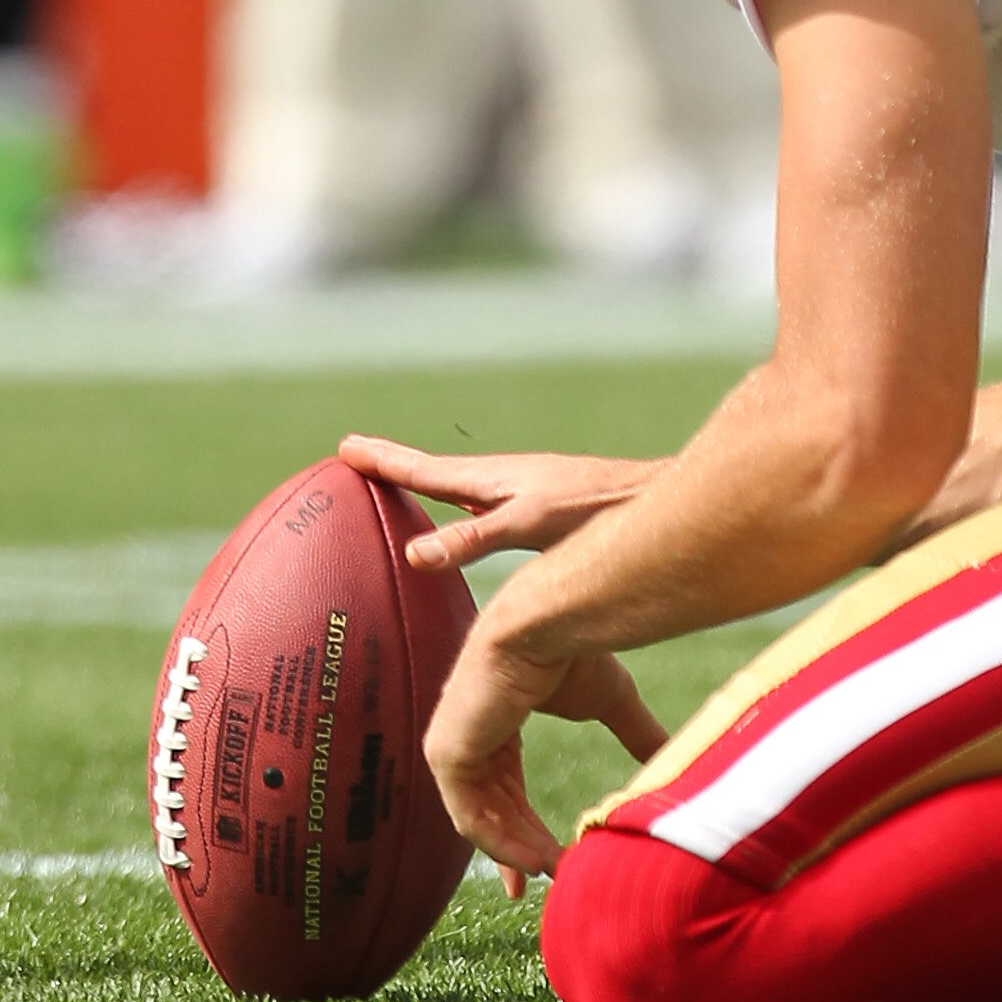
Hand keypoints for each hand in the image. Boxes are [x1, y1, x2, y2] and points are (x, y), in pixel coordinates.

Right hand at [340, 435, 660, 574]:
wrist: (658, 502)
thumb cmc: (598, 511)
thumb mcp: (528, 524)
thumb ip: (473, 540)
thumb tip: (414, 554)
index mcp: (494, 480)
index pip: (426, 470)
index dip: (385, 462)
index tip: (344, 447)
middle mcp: (505, 482)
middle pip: (438, 472)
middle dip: (396, 466)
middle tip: (355, 453)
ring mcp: (527, 494)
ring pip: (464, 488)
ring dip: (429, 484)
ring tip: (404, 483)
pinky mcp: (549, 513)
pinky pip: (488, 508)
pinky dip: (462, 510)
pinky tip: (473, 525)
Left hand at [421, 621, 666, 889]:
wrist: (546, 623)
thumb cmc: (573, 651)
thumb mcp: (612, 701)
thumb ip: (636, 733)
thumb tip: (673, 757)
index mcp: (497, 717)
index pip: (500, 783)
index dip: (522, 826)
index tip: (548, 863)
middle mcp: (470, 730)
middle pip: (488, 805)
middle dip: (517, 847)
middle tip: (554, 876)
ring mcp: (453, 740)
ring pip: (478, 816)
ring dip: (515, 849)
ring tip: (555, 870)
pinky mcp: (447, 751)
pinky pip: (466, 814)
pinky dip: (498, 843)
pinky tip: (534, 859)